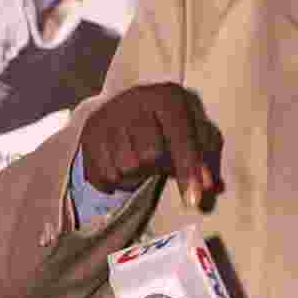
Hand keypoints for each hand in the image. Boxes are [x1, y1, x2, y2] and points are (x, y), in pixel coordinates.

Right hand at [80, 83, 220, 208]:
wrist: (130, 108)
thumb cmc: (169, 125)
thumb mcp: (192, 133)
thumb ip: (203, 159)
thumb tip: (208, 186)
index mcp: (166, 96)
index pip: (179, 136)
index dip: (188, 169)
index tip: (193, 201)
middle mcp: (134, 100)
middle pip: (149, 155)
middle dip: (158, 167)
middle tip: (158, 160)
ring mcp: (108, 115)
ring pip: (125, 167)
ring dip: (136, 175)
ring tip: (140, 160)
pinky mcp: (89, 133)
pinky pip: (104, 175)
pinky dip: (116, 180)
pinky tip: (122, 163)